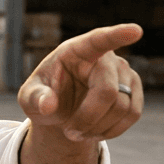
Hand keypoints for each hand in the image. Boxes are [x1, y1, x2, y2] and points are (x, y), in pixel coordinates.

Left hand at [18, 24, 143, 142]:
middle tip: (68, 133)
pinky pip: (133, 113)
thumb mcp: (29, 98)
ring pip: (123, 106)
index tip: (135, 30)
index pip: (99, 40)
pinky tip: (94, 132)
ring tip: (77, 133)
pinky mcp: (134, 89)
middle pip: (107, 91)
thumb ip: (35, 98)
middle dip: (88, 118)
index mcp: (76, 50)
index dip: (117, 35)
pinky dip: (113, 130)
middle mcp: (105, 57)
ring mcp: (124, 72)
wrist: (60, 109)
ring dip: (98, 128)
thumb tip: (48, 104)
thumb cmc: (43, 97)